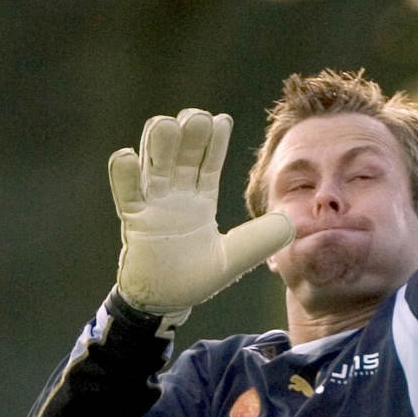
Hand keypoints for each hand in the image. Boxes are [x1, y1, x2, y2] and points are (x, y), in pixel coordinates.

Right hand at [109, 109, 293, 316]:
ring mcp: (153, 206)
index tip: (221, 120)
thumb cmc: (197, 277)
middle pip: (181, 160)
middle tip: (195, 115)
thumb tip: (292, 223)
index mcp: (200, 202)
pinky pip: (128, 195)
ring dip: (158, 147)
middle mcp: (176, 197)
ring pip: (154, 169)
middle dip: (188, 138)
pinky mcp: (134, 222)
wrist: (167, 301)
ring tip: (165, 123)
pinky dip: (125, 176)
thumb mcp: (236, 257)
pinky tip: (127, 155)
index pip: (208, 166)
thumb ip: (260, 240)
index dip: (213, 144)